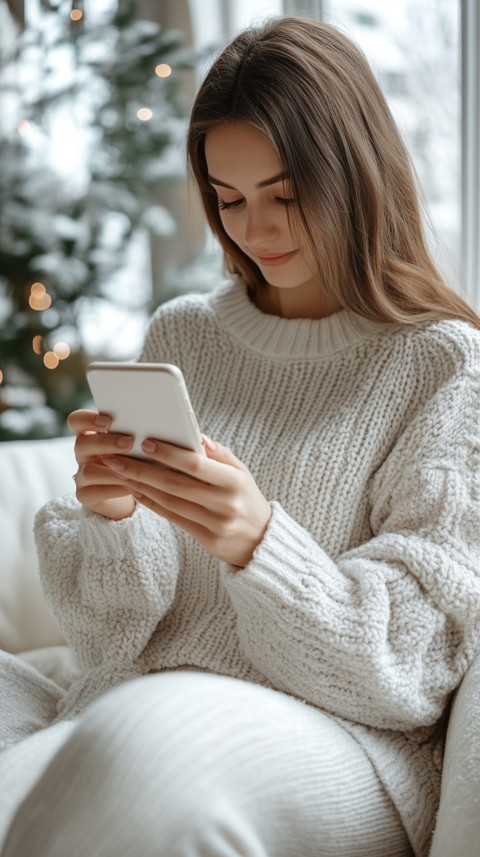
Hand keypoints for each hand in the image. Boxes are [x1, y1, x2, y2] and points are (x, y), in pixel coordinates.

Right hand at [68, 409, 136, 519]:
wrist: (134, 492)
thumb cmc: (138, 460)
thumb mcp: (136, 444)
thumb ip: (138, 434)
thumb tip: (159, 422)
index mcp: (91, 434)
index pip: (77, 421)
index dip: (88, 419)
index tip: (109, 420)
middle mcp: (83, 453)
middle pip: (81, 443)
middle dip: (106, 442)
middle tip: (130, 442)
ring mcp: (81, 475)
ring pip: (88, 471)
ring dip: (113, 468)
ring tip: (135, 467)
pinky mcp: (86, 495)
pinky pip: (96, 491)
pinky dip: (117, 488)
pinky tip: (135, 486)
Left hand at [102, 436, 271, 566]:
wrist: (263, 541)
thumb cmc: (247, 498)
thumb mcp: (241, 473)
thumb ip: (219, 455)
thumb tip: (195, 437)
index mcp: (235, 482)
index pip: (196, 465)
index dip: (169, 454)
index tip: (145, 442)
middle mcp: (225, 504)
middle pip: (176, 484)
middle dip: (143, 470)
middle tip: (117, 457)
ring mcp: (216, 524)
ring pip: (171, 502)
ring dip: (142, 486)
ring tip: (120, 472)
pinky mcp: (207, 541)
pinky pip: (173, 519)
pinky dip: (152, 504)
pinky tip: (136, 491)